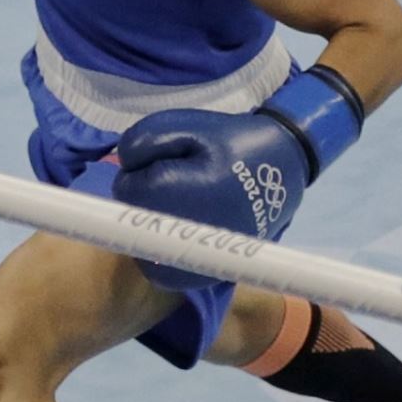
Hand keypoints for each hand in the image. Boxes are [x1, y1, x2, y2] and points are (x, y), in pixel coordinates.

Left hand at [111, 67, 362, 289]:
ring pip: (142, 250)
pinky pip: (161, 273)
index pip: (126, 190)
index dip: (139, 170)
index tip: (167, 162)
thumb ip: (140, 141)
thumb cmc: (227, 141)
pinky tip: (178, 231)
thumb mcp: (181, 123)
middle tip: (179, 182)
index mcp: (175, 194)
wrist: (281, 167)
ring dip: (148, 229)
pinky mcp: (204, 277)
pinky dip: (160, 254)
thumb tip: (120, 167)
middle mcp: (183, 235)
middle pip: (132, 221)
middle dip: (143, 200)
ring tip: (181, 204)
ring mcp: (196, 261)